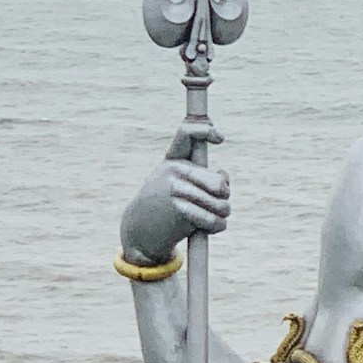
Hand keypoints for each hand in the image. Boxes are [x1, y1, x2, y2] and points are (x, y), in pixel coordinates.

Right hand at [119, 126, 229, 265]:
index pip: (187, 133)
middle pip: (218, 182)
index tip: (220, 139)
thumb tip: (223, 174)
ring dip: (222, 214)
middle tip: (217, 205)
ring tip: (211, 218)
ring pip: (221, 203)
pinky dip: (216, 226)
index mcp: (172, 160)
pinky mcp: (180, 209)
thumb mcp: (178, 185)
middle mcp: (173, 170)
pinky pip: (214, 219)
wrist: (138, 232)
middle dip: (224, 196)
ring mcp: (176, 188)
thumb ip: (203, 177)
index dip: (206, 130)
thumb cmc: (164, 207)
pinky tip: (206, 229)